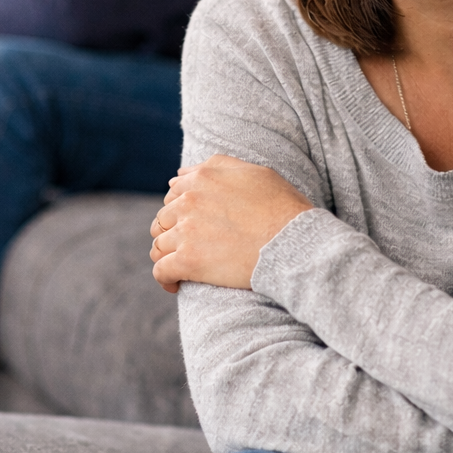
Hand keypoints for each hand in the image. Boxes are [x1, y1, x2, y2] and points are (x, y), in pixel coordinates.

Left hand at [149, 155, 312, 293]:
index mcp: (202, 178)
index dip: (180, 211)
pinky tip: (176, 285)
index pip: (173, 194)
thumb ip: (216, 167)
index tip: (191, 224)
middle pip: (163, 220)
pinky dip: (164, 279)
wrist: (294, 241)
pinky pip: (161, 271)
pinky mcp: (188, 261)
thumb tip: (180, 174)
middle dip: (172, 233)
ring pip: (158, 245)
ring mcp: (186, 231)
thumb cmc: (282, 207)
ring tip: (181, 267)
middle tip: (189, 248)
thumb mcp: (254, 172)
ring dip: (167, 256)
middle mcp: (188, 201)